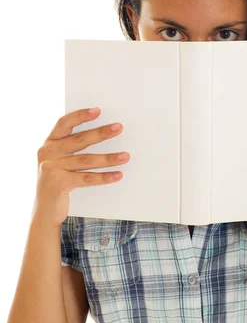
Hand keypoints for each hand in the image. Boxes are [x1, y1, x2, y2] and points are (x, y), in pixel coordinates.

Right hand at [33, 108, 129, 227]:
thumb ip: (71, 148)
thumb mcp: (59, 161)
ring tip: (125, 156)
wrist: (45, 211)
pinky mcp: (58, 184)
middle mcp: (48, 153)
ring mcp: (51, 168)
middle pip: (79, 140)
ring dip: (108, 157)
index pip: (64, 123)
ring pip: (86, 160)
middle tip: (118, 128)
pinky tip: (117, 175)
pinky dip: (104, 177)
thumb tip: (103, 132)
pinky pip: (87, 178)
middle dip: (101, 133)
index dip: (80, 116)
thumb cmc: (58, 181)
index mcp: (49, 143)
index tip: (98, 110)